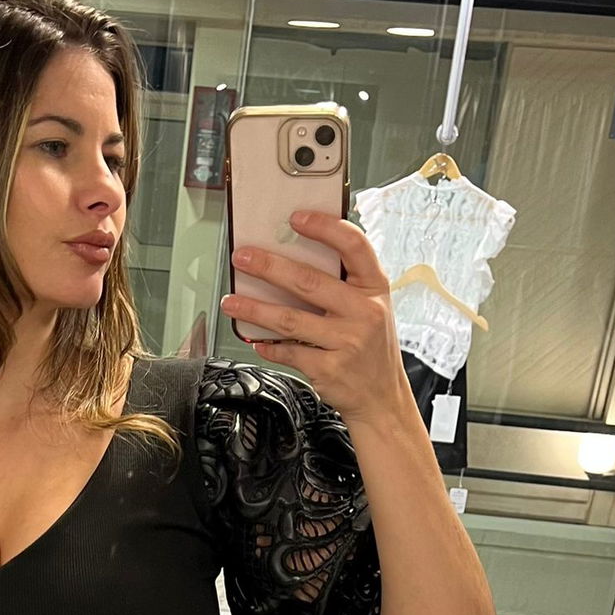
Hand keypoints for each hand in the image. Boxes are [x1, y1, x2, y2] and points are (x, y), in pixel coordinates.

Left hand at [220, 210, 410, 421]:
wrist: (382, 397)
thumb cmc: (370, 347)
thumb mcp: (370, 308)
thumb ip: (342, 285)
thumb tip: (289, 260)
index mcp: (375, 288)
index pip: (354, 246)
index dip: (325, 228)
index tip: (296, 218)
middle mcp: (364, 312)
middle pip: (309, 281)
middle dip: (269, 267)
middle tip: (243, 258)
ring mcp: (347, 342)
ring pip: (289, 319)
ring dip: (254, 309)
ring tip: (232, 302)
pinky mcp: (328, 368)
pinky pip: (287, 351)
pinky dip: (267, 345)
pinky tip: (256, 339)